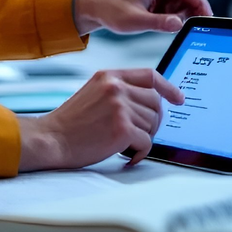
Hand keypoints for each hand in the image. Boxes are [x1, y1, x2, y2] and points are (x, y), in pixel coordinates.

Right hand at [18, 68, 184, 169]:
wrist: (52, 139)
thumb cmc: (71, 123)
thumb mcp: (93, 93)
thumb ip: (118, 91)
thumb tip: (150, 101)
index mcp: (109, 76)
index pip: (150, 75)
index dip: (168, 87)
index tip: (179, 98)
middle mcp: (116, 87)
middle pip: (156, 102)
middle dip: (153, 121)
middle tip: (139, 134)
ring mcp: (120, 106)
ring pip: (152, 123)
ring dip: (143, 138)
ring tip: (123, 144)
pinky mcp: (122, 128)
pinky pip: (147, 142)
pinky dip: (140, 152)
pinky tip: (126, 155)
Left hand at [73, 0, 231, 35]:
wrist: (96, 8)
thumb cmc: (112, 10)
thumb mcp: (134, 21)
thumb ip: (157, 23)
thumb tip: (178, 24)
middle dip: (197, 9)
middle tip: (200, 27)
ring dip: (185, 14)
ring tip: (172, 25)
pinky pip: (177, 4)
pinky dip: (177, 15)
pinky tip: (166, 22)